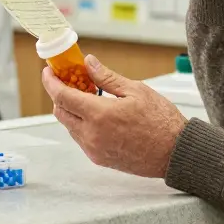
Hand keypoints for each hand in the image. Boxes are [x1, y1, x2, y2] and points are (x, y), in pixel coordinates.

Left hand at [42, 55, 186, 177]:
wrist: (174, 153)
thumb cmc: (161, 121)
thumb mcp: (135, 90)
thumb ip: (107, 78)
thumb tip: (88, 64)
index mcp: (99, 115)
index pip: (62, 97)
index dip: (51, 82)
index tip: (49, 72)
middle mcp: (91, 135)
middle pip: (61, 112)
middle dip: (59, 95)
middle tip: (69, 80)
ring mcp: (94, 149)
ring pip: (70, 126)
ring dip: (71, 110)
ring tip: (87, 95)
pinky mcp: (99, 158)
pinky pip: (81, 138)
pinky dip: (81, 123)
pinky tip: (96, 113)